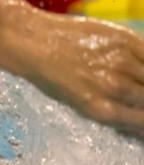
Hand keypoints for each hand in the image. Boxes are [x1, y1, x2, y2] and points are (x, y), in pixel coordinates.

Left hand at [14, 12, 143, 137]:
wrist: (31, 41)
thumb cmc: (51, 77)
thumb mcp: (78, 104)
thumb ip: (111, 113)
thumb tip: (137, 125)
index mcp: (99, 109)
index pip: (143, 122)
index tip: (141, 120)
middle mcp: (113, 87)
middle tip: (137, 99)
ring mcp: (120, 61)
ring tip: (136, 83)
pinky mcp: (123, 39)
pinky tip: (138, 66)